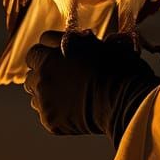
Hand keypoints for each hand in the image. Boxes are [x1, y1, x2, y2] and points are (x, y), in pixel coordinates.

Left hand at [24, 31, 159, 146]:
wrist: (127, 102)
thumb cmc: (122, 70)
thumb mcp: (103, 45)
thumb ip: (83, 42)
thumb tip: (81, 40)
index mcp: (56, 49)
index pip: (42, 41)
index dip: (53, 46)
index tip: (63, 53)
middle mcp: (44, 71)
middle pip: (33, 65)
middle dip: (45, 67)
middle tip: (63, 74)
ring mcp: (44, 96)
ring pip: (34, 89)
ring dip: (46, 89)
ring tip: (68, 93)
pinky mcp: (48, 119)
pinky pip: (44, 111)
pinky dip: (55, 110)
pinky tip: (73, 109)